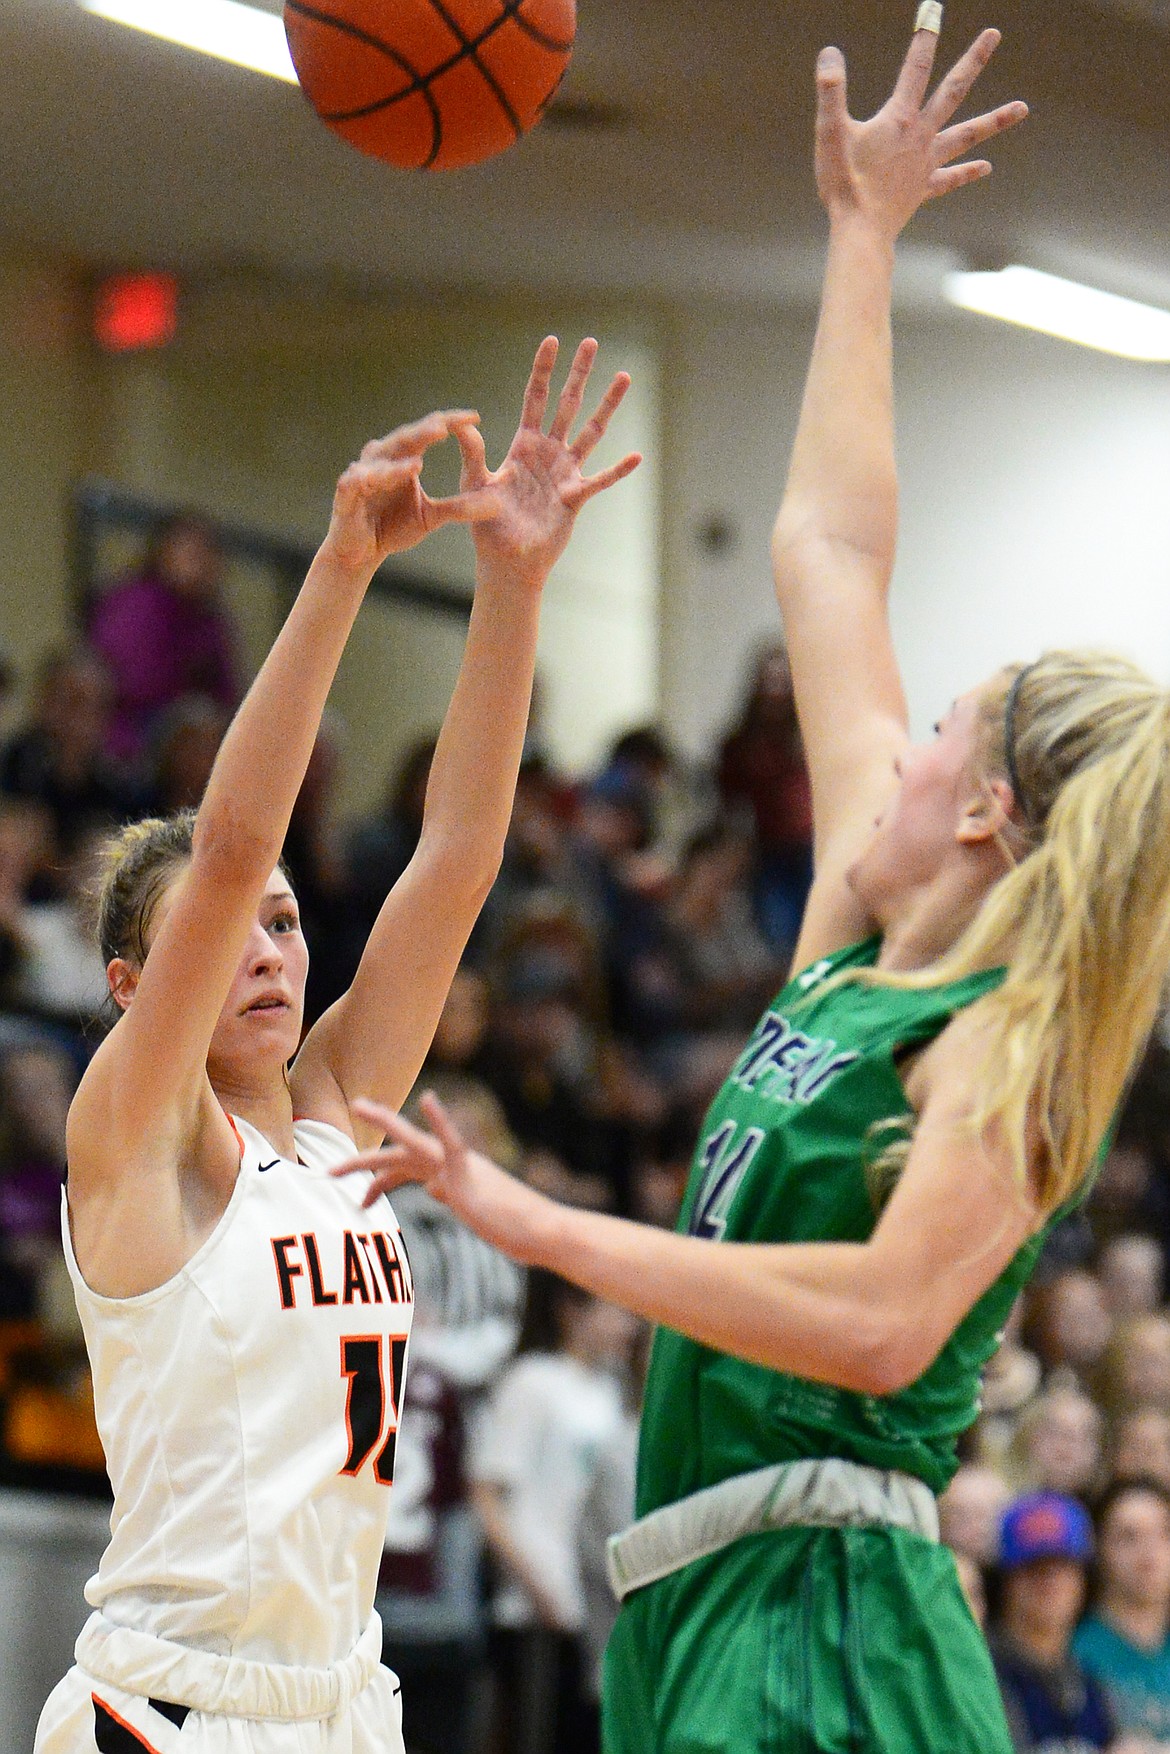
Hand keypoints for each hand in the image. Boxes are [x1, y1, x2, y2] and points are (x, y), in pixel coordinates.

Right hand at [323, 410, 500, 575]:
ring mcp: (362, 474)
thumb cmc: (393, 527)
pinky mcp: (345, 494)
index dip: (450, 423)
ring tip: (419, 462)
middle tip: (445, 426)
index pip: (428, 432)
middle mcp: (382, 459)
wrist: (361, 553)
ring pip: (381, 460)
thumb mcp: (431, 517)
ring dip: (398, 461)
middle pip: (405, 438)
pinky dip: (369, 479)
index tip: (476, 417)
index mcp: (404, 458)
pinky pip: (356, 483)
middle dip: (424, 431)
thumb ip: (458, 508)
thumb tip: (497, 504)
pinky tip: (377, 478)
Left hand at [332, 1093, 546, 1261]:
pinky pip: (452, 1142)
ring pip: (412, 1143)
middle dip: (363, 1162)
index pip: (405, 1172)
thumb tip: (433, 1188)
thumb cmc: (513, 1227)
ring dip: (385, 1123)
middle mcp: (450, 1166)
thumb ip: (452, 1194)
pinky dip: (440, 1120)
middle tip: (329, 1170)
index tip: (360, 1199)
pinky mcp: (470, 1172)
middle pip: (397, 1157)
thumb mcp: (473, 1212)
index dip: (379, 1182)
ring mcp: (459, 1167)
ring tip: (359, 1104)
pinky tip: (428, 1100)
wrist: (539, 1231)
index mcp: (449, 1176)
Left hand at [454, 336, 641, 588]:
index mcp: (523, 445)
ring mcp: (564, 473)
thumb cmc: (487, 525)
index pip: (535, 398)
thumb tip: (459, 423)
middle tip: (592, 342)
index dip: (543, 370)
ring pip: (591, 431)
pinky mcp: (575, 498)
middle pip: (567, 404)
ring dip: (607, 405)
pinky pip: (600, 480)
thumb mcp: (474, 484)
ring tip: (624, 377)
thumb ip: (472, 453)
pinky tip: (637, 456)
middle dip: (579, 373)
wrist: (506, 561)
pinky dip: (618, 470)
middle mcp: (548, 453)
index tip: (553, 340)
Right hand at [815, 18, 1026, 237]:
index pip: (915, 69)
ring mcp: (927, 164)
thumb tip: (830, 54)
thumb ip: (831, 91)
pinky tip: (986, 167)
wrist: (860, 231)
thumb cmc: (843, 184)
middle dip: (973, 60)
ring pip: (968, 136)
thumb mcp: (829, 133)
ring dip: (995, 120)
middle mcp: (922, 137)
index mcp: (900, 120)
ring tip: (1022, 108)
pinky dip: (969, 172)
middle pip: (953, 91)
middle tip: (993, 35)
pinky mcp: (924, 189)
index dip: (924, 38)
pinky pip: (951, 179)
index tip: (932, 10)